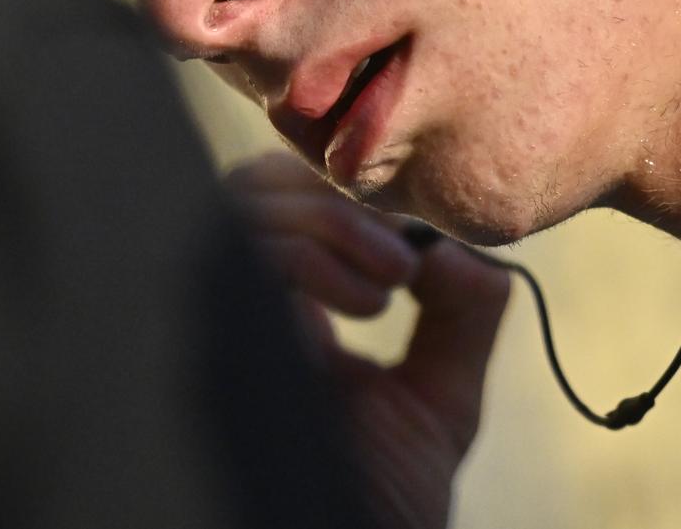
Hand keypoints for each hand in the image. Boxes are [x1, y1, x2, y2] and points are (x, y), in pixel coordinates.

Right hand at [225, 152, 511, 528]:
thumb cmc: (388, 497)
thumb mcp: (440, 394)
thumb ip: (461, 314)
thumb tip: (459, 244)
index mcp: (283, 311)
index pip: (277, 198)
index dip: (344, 194)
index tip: (411, 235)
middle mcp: (241, 308)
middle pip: (252, 184)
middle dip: (338, 198)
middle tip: (403, 256)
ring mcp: (224, 322)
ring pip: (245, 204)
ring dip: (334, 222)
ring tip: (395, 281)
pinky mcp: (219, 345)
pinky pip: (247, 257)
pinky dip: (314, 258)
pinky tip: (369, 309)